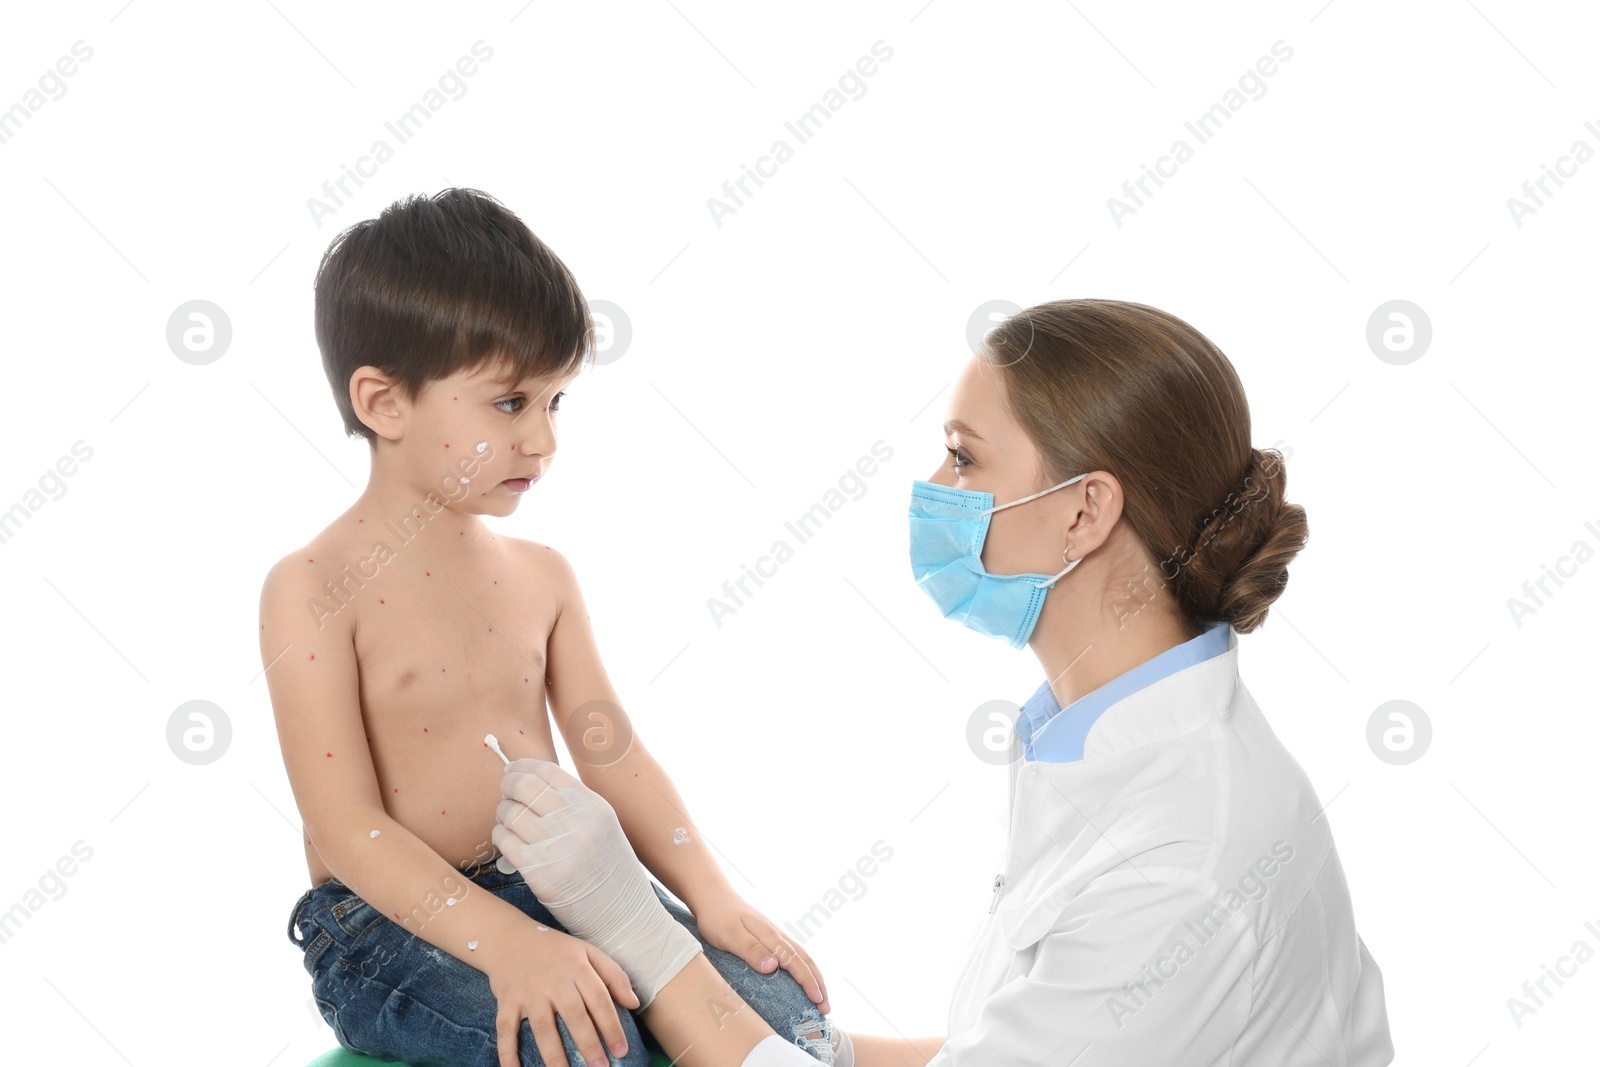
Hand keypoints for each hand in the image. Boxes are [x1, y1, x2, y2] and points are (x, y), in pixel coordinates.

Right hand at [484, 922, 637, 1066]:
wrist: (510, 938)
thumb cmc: (555, 949)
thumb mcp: (587, 951)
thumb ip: (613, 975)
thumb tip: (634, 1002)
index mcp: (577, 969)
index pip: (600, 1000)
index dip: (612, 1027)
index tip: (621, 1051)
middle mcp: (554, 982)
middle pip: (575, 1016)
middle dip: (589, 1045)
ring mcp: (529, 993)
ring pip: (543, 1029)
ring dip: (555, 1057)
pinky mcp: (507, 1001)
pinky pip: (506, 1030)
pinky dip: (508, 1053)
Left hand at [492, 758, 701, 1007]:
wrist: (623, 916)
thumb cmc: (608, 868)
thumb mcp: (602, 826)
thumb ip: (572, 802)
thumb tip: (530, 776)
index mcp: (594, 807)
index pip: (547, 771)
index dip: (523, 767)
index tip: (514, 771)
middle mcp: (578, 824)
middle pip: (524, 786)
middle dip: (507, 785)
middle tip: (506, 793)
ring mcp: (559, 850)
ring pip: (511, 813)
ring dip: (503, 814)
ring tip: (510, 823)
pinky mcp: (541, 876)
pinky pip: (505, 842)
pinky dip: (501, 837)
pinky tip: (509, 843)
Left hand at [691, 887, 829, 1013]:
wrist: (713, 896)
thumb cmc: (718, 917)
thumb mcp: (730, 935)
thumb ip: (751, 950)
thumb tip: (774, 967)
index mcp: (771, 936)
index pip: (795, 962)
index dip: (808, 982)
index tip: (818, 1000)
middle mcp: (777, 936)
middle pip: (805, 960)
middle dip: (818, 984)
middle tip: (826, 1007)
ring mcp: (774, 935)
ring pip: (801, 957)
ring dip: (813, 976)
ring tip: (820, 997)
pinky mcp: (769, 937)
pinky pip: (793, 954)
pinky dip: (803, 968)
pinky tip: (800, 977)